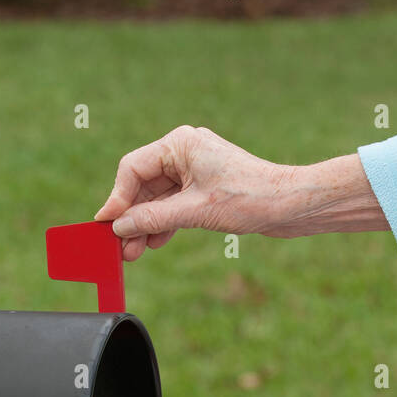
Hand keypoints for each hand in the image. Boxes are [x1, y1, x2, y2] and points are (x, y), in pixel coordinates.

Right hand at [95, 125, 387, 259]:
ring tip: (133, 253)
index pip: (133, 168)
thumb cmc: (249, 197)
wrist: (290, 205)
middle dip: (130, 216)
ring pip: (157, 198)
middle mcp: (184, 153)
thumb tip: (120, 227)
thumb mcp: (194, 211)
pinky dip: (163, 224)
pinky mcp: (203, 189)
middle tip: (118, 247)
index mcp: (180, 144)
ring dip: (145, 224)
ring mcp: (194, 171)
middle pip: (142, 184)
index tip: (106, 225)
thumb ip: (153, 218)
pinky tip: (153, 243)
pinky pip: (173, 205)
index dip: (117, 198)